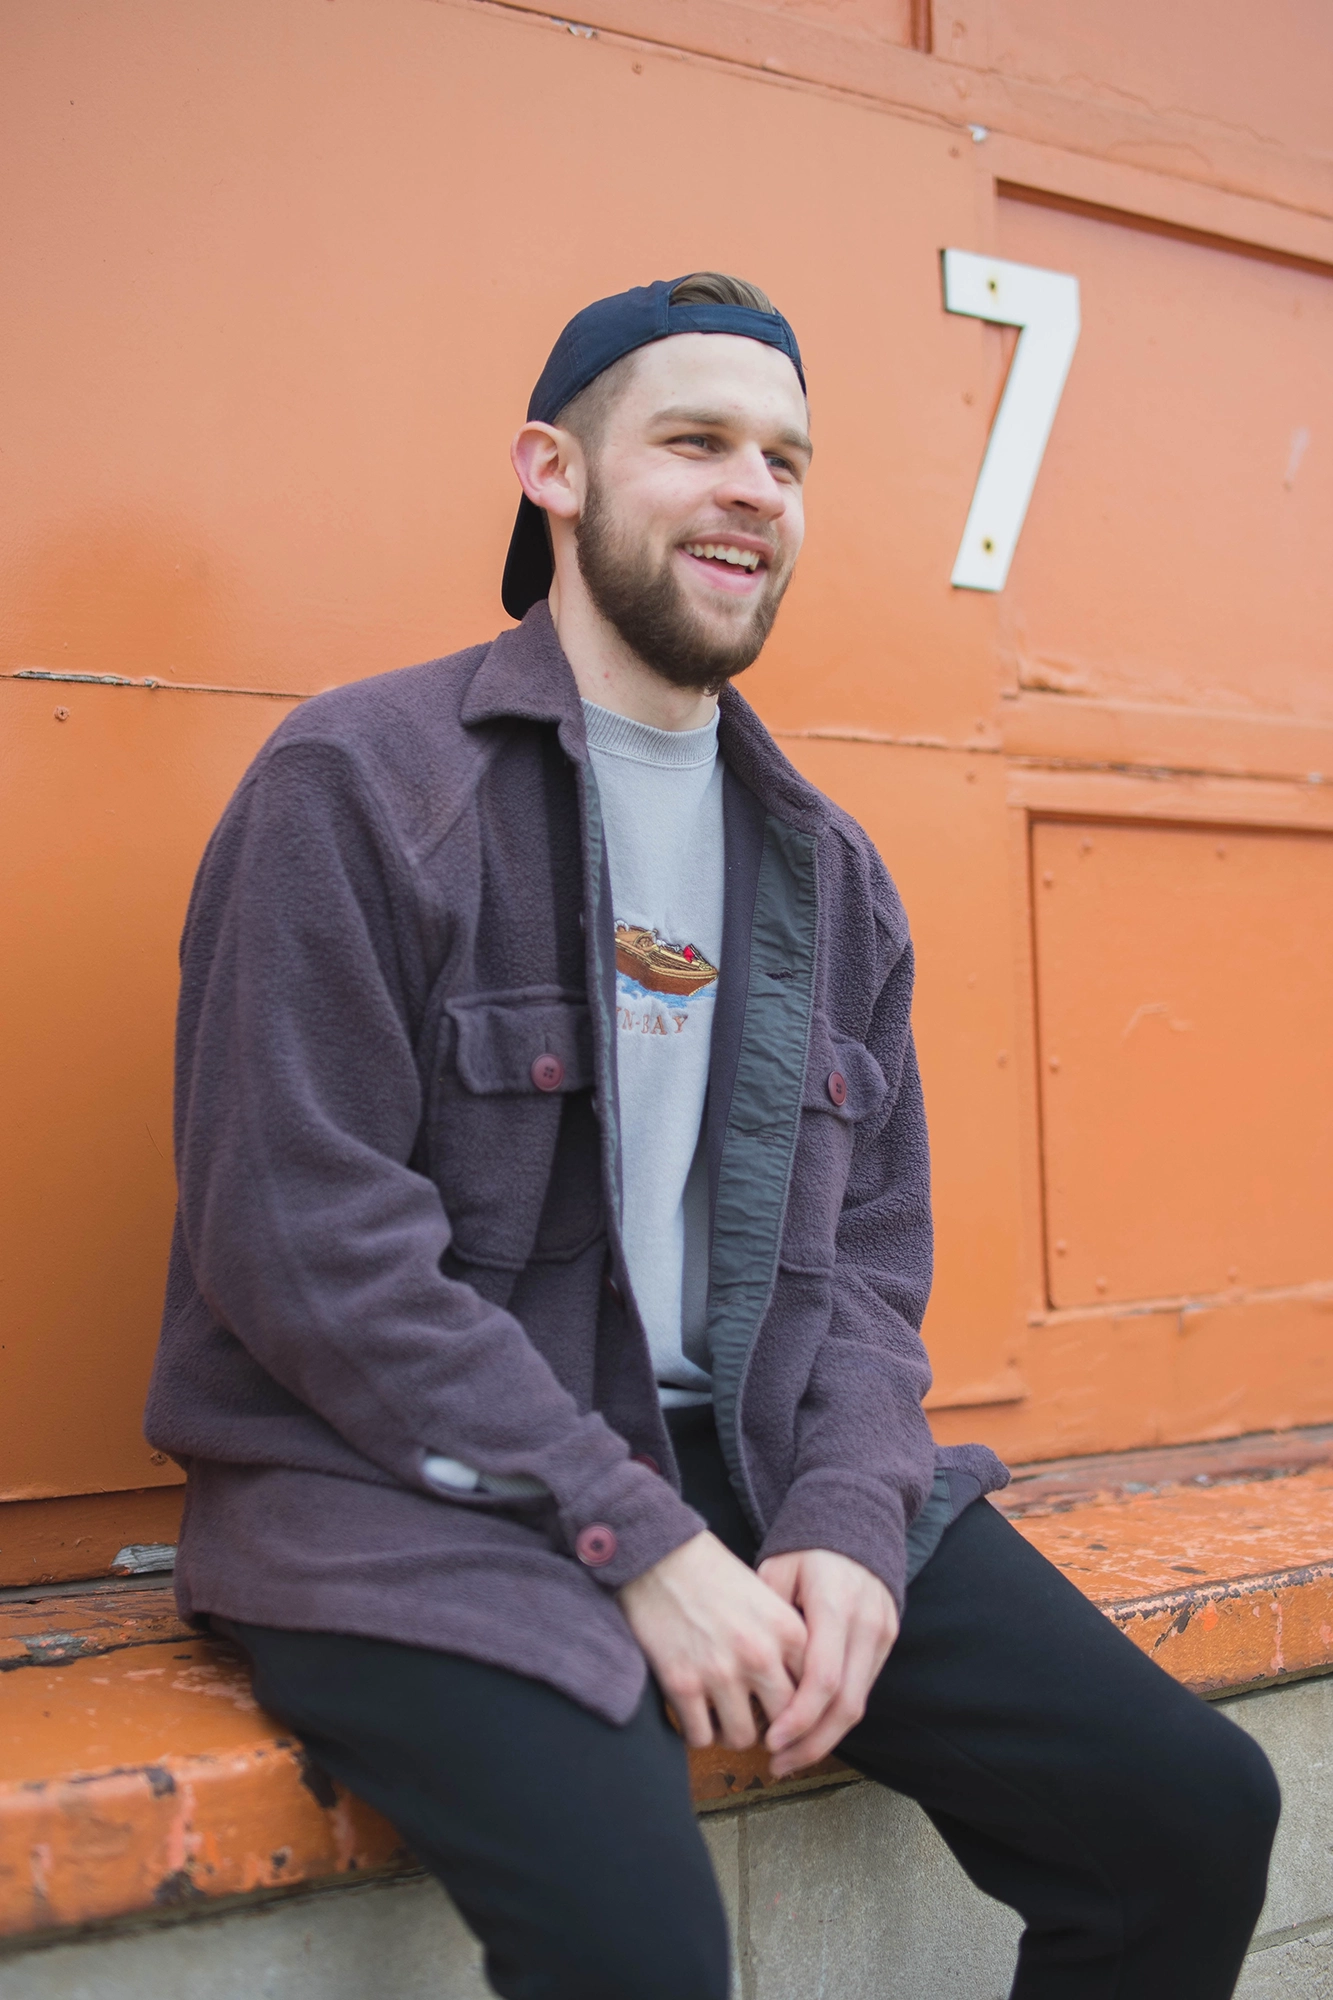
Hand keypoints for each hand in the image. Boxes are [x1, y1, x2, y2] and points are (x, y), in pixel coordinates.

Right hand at [619, 1531, 807, 1749]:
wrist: (658, 1555)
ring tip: (721, 1715)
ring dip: (731, 1731)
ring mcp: (721, 1672)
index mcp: (787, 1630)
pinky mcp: (682, 1685)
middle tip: (754, 1715)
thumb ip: (785, 1638)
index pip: (814, 1692)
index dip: (800, 1704)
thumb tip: (796, 1684)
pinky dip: (697, 1732)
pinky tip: (693, 1713)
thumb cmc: (709, 1571)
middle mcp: (760, 1655)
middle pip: (784, 1723)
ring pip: (742, 1738)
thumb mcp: (765, 1595)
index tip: (785, 1705)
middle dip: (770, 1725)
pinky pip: (700, 1737)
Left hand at [758, 1549, 898, 1776]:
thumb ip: (767, 1616)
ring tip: (788, 1759)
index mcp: (834, 1604)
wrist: (858, 1520)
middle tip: (777, 1764)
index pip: (823, 1678)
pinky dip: (836, 1716)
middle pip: (846, 1703)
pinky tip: (809, 1731)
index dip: (798, 1718)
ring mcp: (882, 1633)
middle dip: (811, 1742)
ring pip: (859, 1703)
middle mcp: (866, 1623)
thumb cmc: (807, 1546)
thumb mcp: (778, 1569)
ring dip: (825, 1738)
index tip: (770, 1741)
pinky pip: (864, 1689)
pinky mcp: (888, 1640)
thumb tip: (749, 1674)